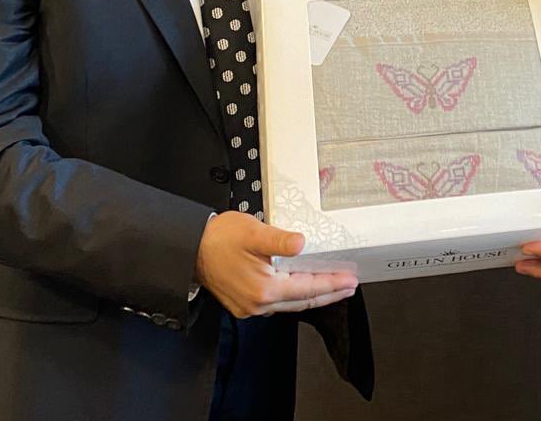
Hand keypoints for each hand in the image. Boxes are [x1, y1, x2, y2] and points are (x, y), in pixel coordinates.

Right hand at [194, 211, 357, 317]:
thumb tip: (301, 243)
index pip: (308, 288)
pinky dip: (293, 295)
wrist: (190, 248)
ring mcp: (250, 306)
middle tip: (348, 286)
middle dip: (328, 293)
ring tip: (330, 286)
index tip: (350, 280)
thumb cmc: (218, 239)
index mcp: (264, 289)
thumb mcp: (253, 232)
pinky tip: (300, 287)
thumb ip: (279, 240)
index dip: (331, 283)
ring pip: (290, 304)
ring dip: (312, 295)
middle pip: (303, 300)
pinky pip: (276, 303)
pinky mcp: (244, 303)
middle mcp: (258, 303)